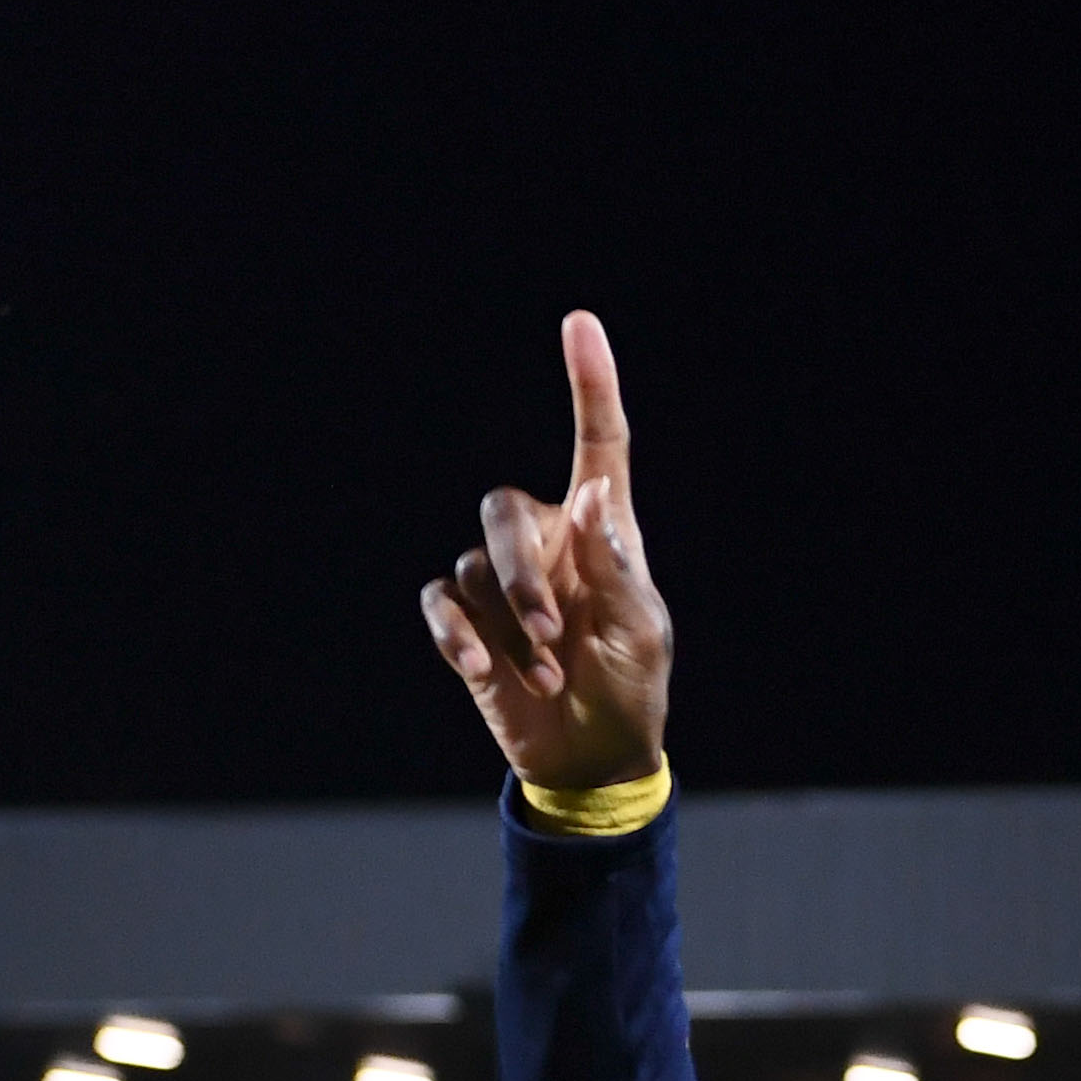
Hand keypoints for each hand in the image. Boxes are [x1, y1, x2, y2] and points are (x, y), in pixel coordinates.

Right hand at [427, 313, 672, 794]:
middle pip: (503, 510)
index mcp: (601, 530)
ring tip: (550, 680)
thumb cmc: (630, 687)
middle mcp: (545, 541)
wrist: (592, 757)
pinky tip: (482, 672)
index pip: (597, 443)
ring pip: (474, 568)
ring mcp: (499, 582)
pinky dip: (457, 636)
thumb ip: (617, 568)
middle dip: (521, 573)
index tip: (580, 323)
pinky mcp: (464, 624)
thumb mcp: (639, 634)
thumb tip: (595, 495)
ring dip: (510, 629)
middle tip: (553, 634)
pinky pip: (441, 604)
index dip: (590, 384)